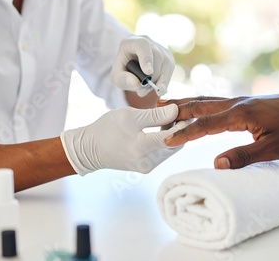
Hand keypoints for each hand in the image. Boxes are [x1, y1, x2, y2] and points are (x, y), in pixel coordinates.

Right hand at [60, 104, 186, 174]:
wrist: (90, 149)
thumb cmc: (108, 128)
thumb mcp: (130, 116)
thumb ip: (155, 115)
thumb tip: (177, 110)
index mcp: (141, 147)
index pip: (172, 137)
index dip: (183, 124)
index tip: (188, 111)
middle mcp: (146, 162)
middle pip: (175, 144)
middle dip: (180, 128)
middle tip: (181, 111)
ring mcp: (147, 167)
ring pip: (170, 149)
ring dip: (173, 134)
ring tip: (170, 117)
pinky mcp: (146, 167)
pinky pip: (163, 153)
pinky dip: (165, 140)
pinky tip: (162, 128)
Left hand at [110, 35, 173, 96]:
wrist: (130, 69)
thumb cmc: (122, 71)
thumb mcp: (117, 77)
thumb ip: (123, 79)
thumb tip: (137, 83)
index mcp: (132, 41)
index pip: (143, 45)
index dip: (146, 58)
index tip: (148, 72)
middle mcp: (148, 42)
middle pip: (157, 56)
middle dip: (152, 77)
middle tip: (141, 91)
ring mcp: (160, 49)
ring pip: (166, 63)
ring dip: (158, 81)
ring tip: (145, 91)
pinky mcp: (168, 58)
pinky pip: (170, 70)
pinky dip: (164, 82)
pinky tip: (156, 89)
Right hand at [160, 87, 278, 168]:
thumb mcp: (273, 148)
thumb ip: (244, 156)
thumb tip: (217, 165)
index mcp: (241, 114)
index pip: (205, 125)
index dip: (184, 133)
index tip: (165, 138)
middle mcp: (236, 103)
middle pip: (199, 106)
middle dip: (176, 110)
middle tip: (154, 112)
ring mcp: (240, 100)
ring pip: (206, 100)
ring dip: (185, 103)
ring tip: (166, 103)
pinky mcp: (245, 102)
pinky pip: (215, 101)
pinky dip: (199, 103)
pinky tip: (196, 106)